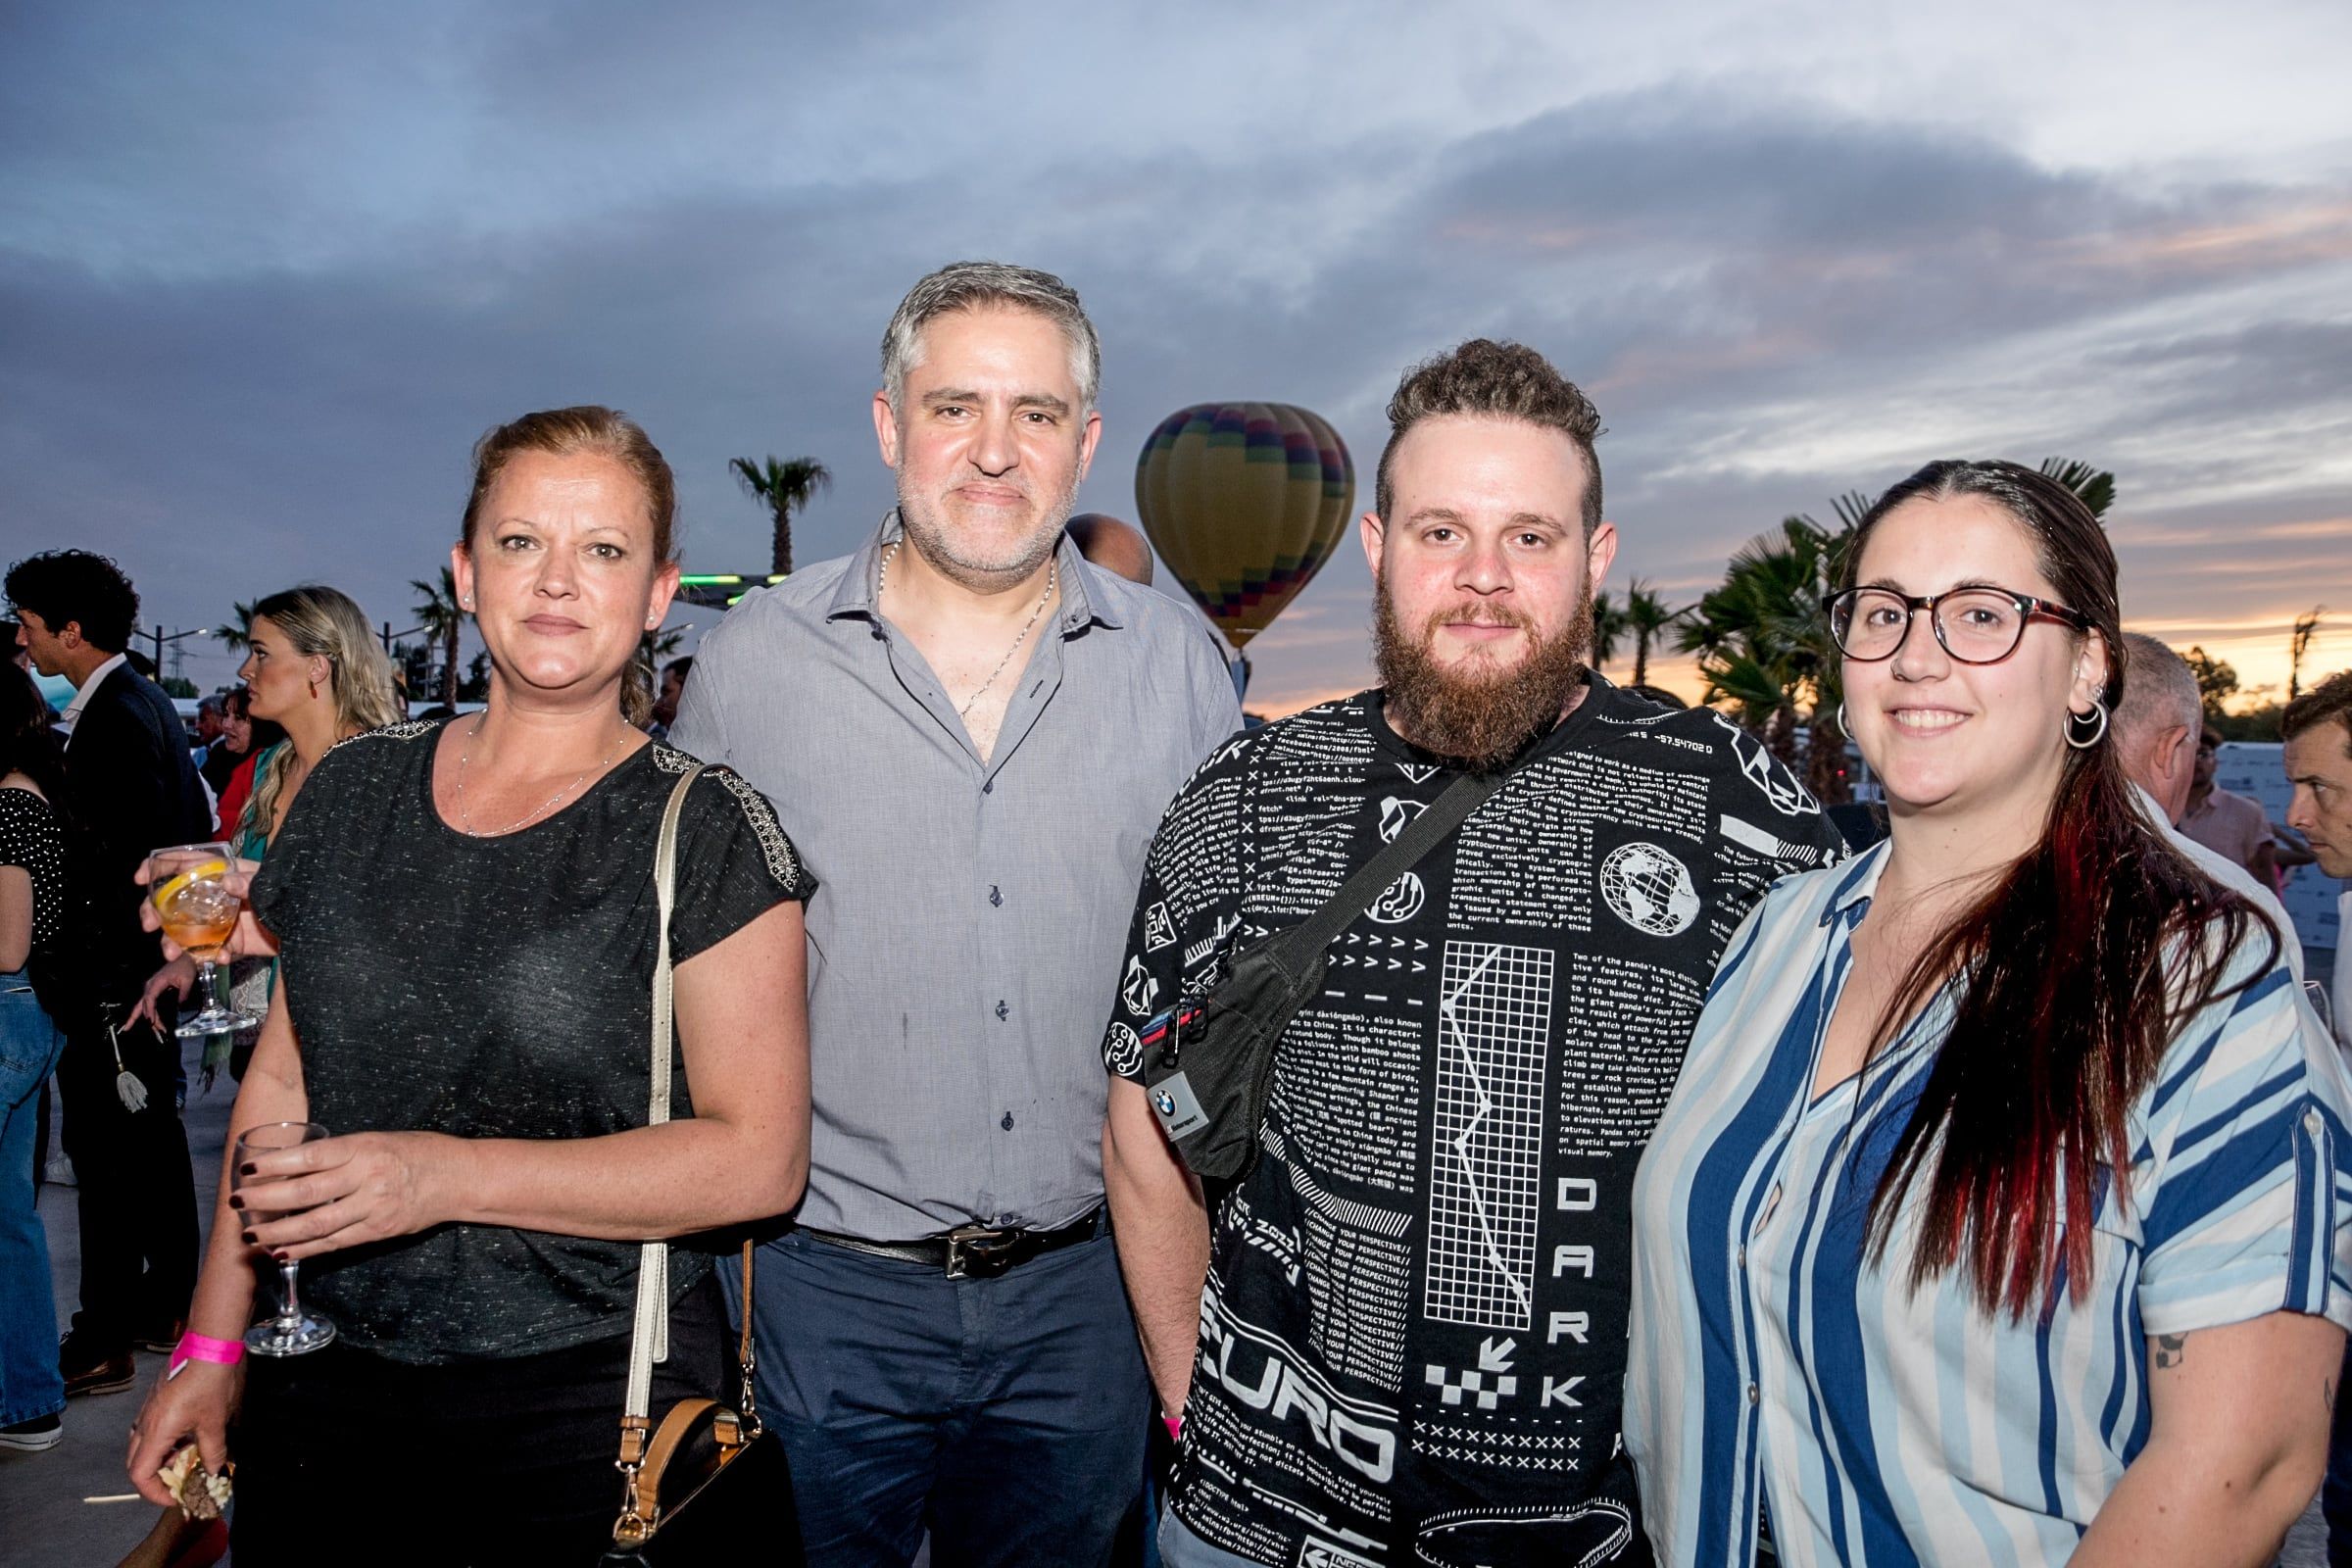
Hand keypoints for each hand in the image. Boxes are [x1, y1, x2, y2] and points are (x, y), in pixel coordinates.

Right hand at [125, 1357, 239, 1507]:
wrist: (209, 1345)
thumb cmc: (210, 1382)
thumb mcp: (215, 1422)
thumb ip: (213, 1451)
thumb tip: (214, 1470)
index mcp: (155, 1432)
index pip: (139, 1474)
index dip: (154, 1492)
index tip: (176, 1496)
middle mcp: (144, 1423)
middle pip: (137, 1462)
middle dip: (157, 1477)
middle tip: (180, 1482)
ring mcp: (148, 1410)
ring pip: (144, 1445)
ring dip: (163, 1457)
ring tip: (190, 1459)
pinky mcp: (157, 1400)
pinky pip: (152, 1429)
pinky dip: (166, 1441)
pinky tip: (189, 1438)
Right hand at [127, 954, 197, 1034]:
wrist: (183, 958)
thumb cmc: (185, 967)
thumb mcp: (188, 980)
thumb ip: (184, 993)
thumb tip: (180, 1007)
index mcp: (157, 982)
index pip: (150, 999)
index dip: (150, 1011)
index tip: (152, 1022)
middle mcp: (150, 986)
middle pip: (143, 1004)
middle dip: (148, 1019)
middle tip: (157, 1031)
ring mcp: (151, 988)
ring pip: (142, 1005)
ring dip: (144, 1017)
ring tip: (151, 1030)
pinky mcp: (154, 990)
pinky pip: (147, 1002)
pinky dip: (146, 1012)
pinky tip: (148, 1021)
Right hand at [134, 856, 278, 960]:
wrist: (310, 933)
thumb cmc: (291, 898)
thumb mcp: (271, 886)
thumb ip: (251, 883)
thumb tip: (227, 881)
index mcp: (222, 873)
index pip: (184, 863)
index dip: (158, 867)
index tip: (140, 879)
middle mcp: (213, 896)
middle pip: (172, 900)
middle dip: (153, 911)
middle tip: (150, 926)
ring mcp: (218, 921)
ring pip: (182, 931)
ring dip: (172, 942)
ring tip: (172, 953)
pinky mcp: (227, 943)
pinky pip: (208, 952)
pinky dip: (208, 957)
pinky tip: (222, 959)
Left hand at [233, 1130, 467, 1260]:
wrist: (458, 1177)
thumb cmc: (415, 1151)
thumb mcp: (376, 1140)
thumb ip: (340, 1155)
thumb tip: (292, 1168)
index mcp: (365, 1148)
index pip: (311, 1156)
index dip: (276, 1165)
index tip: (248, 1170)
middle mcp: (368, 1178)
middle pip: (306, 1193)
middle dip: (266, 1200)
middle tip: (238, 1202)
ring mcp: (373, 1207)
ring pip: (317, 1224)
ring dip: (279, 1232)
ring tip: (252, 1234)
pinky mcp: (378, 1231)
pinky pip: (335, 1243)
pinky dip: (305, 1249)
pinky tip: (282, 1251)